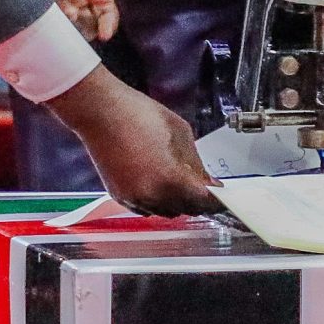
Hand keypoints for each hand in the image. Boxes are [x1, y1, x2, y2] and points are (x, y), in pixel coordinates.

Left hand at [0, 0, 116, 41]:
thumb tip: (105, 0)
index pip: (104, 5)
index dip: (108, 21)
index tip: (104, 35)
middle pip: (87, 18)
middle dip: (86, 28)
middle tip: (78, 28)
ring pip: (66, 22)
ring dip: (67, 27)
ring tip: (62, 20)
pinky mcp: (33, 1)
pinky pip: (44, 18)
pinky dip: (48, 24)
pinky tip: (46, 22)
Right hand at [45, 66, 220, 216]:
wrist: (101, 112)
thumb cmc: (138, 114)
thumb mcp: (180, 132)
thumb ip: (196, 163)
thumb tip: (207, 181)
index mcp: (171, 178)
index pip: (204, 201)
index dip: (217, 200)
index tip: (223, 196)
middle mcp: (152, 195)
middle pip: (186, 210)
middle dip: (198, 200)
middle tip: (204, 186)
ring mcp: (134, 198)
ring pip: (166, 212)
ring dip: (177, 202)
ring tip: (180, 183)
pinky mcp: (120, 196)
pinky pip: (146, 208)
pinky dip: (157, 201)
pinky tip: (159, 184)